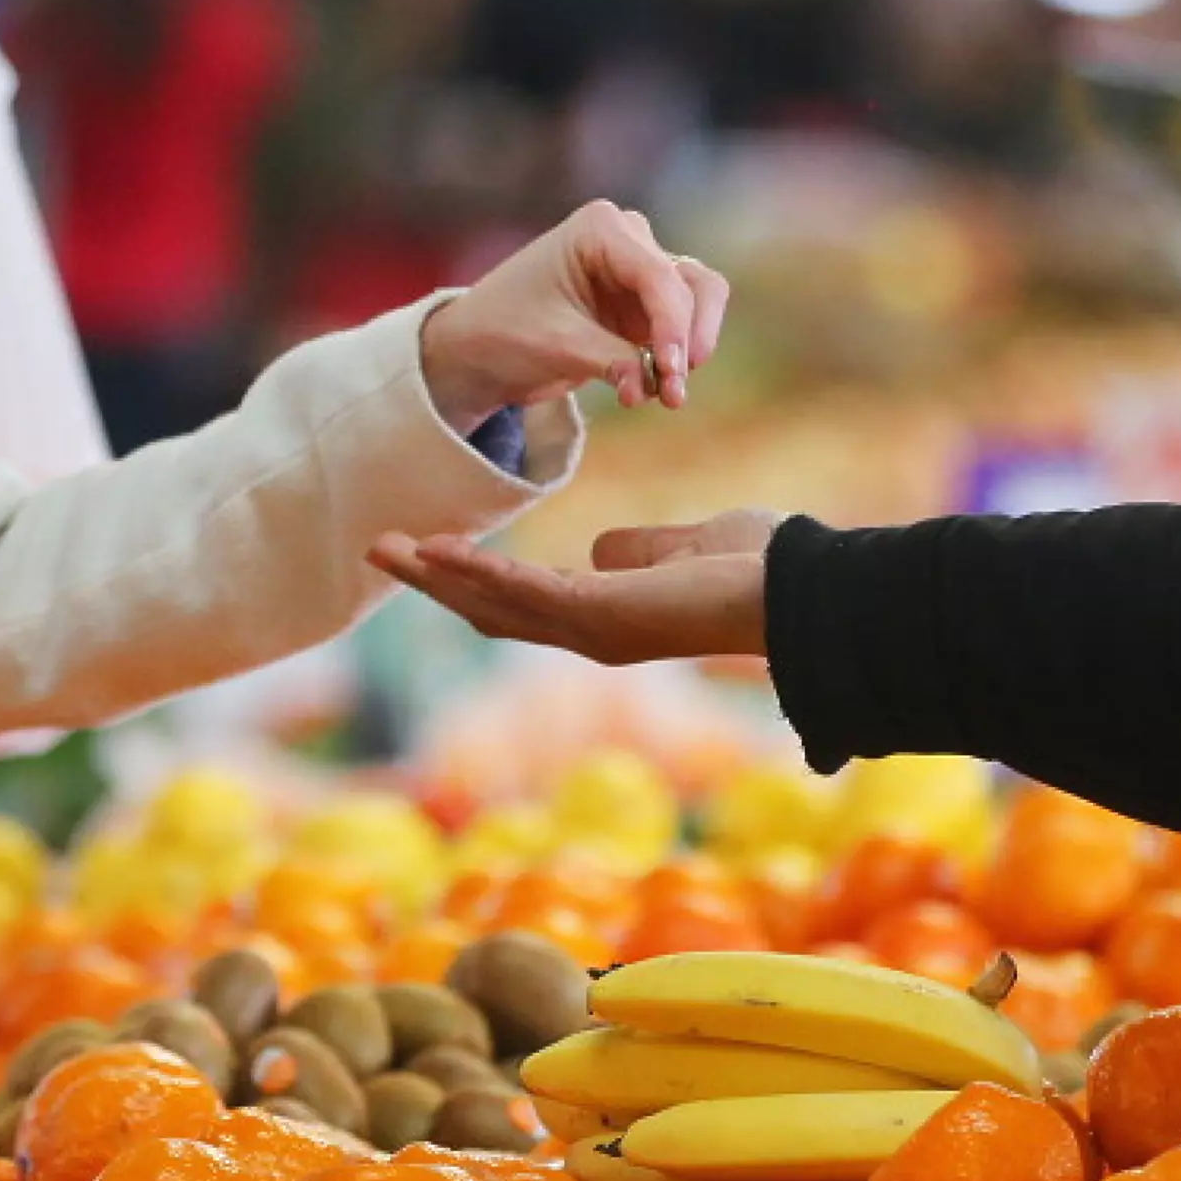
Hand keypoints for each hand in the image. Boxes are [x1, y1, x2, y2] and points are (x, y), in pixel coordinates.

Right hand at [366, 508, 784, 664]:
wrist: (800, 592)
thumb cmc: (759, 571)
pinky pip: (525, 591)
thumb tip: (602, 549)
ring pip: (495, 603)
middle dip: (434, 582)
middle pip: (491, 609)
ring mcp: (592, 629)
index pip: (522, 600)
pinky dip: (478, 571)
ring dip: (437, 575)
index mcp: (606, 617)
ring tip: (386, 548)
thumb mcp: (681, 548)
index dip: (471, 578)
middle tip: (380, 550)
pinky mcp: (601, 615)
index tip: (428, 551)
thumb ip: (638, 552)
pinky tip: (437, 551)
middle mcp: (590, 633)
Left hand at [420, 200, 729, 435]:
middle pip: (689, 286)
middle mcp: (629, 241)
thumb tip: (649, 385)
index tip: (669, 371)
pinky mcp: (644, 309)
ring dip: (691, 349)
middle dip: (686, 341)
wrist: (478, 349)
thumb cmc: (504, 330)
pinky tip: (646, 391)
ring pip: (698, 303)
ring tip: (668, 396)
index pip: (657, 275)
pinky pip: (681, 331)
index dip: (672, 325)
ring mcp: (640, 274)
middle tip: (671, 392)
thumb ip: (609, 359)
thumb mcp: (554, 344)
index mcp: (600, 229)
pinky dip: (674, 361)